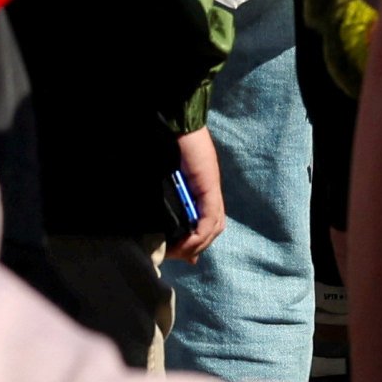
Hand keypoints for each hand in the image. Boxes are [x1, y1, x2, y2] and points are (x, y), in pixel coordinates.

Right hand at [166, 128, 226, 262]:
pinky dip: (199, 234)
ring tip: (178, 251)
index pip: (207, 224)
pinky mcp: (209, 188)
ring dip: (196, 243)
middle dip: (195, 247)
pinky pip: (209, 219)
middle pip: (212, 230)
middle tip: (175, 256)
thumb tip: (168, 219)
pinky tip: (187, 242)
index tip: (182, 256)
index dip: (197, 243)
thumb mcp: (169, 178)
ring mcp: (211, 190)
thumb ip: (171, 198)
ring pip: (213, 228)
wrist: (177, 125)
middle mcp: (210, 192)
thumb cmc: (170, 146)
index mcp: (201, 190)